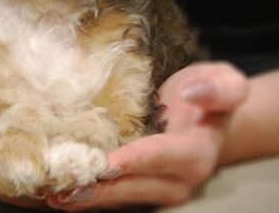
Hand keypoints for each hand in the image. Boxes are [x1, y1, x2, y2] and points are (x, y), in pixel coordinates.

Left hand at [49, 62, 248, 210]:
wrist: (208, 119)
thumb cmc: (211, 95)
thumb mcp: (225, 81)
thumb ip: (219, 88)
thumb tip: (193, 93)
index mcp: (196, 152)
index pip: (159, 156)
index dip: (132, 160)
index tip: (104, 163)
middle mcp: (178, 179)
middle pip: (132, 185)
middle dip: (98, 188)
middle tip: (63, 185)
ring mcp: (159, 187)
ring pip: (119, 195)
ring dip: (87, 196)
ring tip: (53, 193)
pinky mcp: (142, 187)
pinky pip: (114, 192)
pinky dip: (88, 193)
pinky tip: (60, 191)